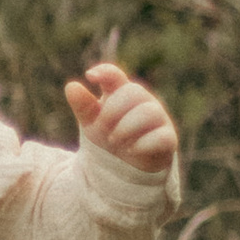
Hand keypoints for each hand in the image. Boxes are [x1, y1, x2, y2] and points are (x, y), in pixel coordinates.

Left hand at [64, 60, 178, 173]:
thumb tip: (71, 86)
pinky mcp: (168, 139)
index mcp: (122, 93)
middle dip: (113, 111)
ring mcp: (158, 119)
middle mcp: (143, 101)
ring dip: (127, 127)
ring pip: (149, 112)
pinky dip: (142, 144)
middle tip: (103, 129)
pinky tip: (130, 150)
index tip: (90, 76)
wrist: (125, 167)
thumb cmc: (110, 136)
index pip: (115, 75)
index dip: (105, 72)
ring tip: (114, 140)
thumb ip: (83, 105)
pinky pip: (162, 136)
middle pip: (133, 91)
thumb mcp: (91, 122)